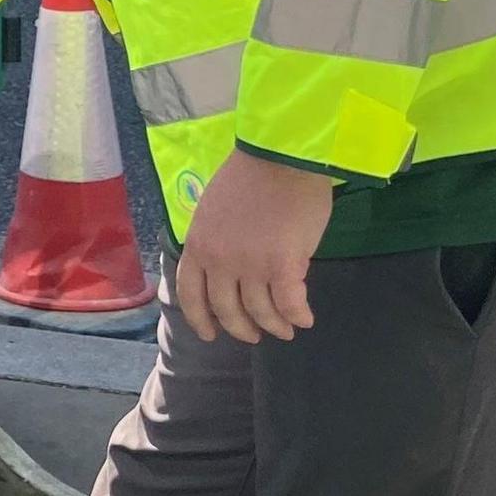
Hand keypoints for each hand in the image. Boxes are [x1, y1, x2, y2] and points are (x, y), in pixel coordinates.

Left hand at [173, 150, 333, 343]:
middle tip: (254, 336)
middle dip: (241, 328)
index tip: (209, 334)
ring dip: (274, 326)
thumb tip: (230, 270)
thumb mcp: (214, 212)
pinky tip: (305, 319)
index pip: (190, 294)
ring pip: (261, 312)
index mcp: (198, 246)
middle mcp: (219, 261)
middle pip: (226, 310)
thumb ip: (216, 243)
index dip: (200, 319)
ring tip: (286, 329)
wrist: (280, 159)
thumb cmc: (249, 178)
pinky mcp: (283, 265)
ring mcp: (251, 265)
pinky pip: (290, 304)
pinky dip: (298, 316)